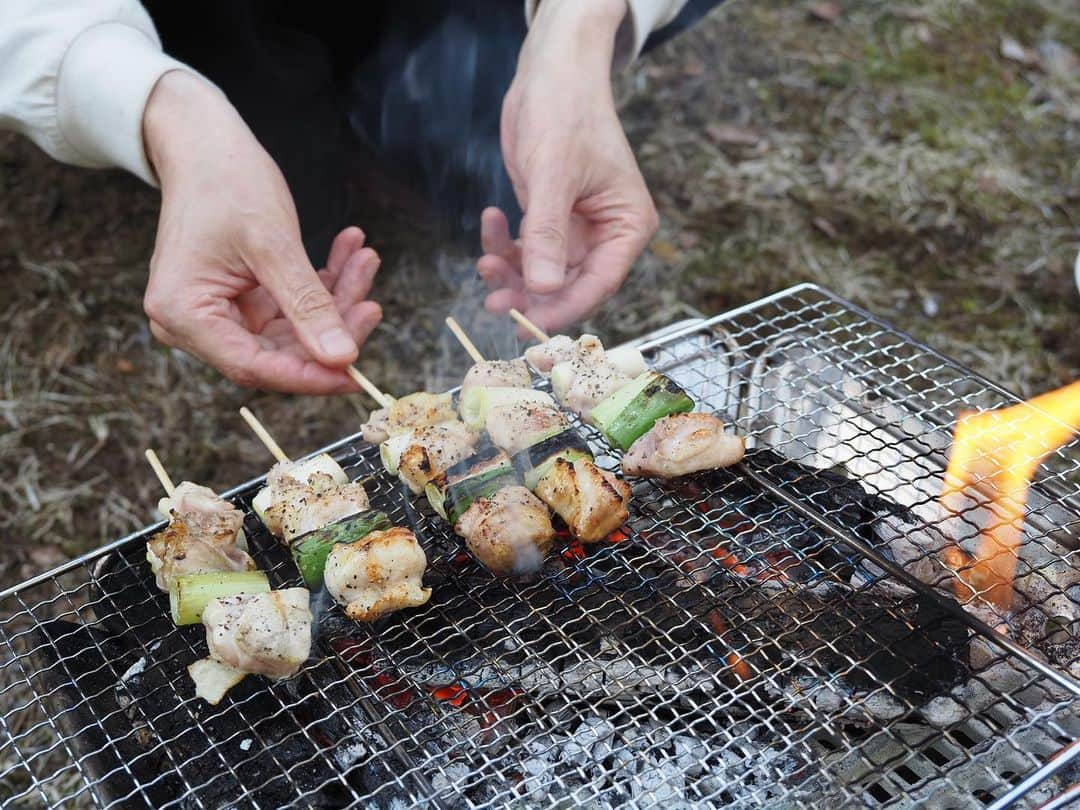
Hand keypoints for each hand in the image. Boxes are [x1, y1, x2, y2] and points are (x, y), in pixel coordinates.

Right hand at [142, 72, 381, 393]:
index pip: (255, 367)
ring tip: (365, 260)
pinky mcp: (238, 298)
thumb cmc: (225, 182)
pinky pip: (289, 306)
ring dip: (334, 300)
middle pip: (277, 352)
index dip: (309, 376)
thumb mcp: (273, 245)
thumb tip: (342, 359)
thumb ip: (308, 306)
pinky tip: (349, 253)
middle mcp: (192, 323)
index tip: (355, 376)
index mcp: (184, 315)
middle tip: (372, 302)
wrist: (203, 142)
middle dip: (330, 328)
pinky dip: (321, 284)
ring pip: (291, 330)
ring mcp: (216, 312)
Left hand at [479, 0, 657, 332]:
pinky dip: (505, 243)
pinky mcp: (550, 218)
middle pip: (568, 285)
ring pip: (542, 272)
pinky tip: (491, 218)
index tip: (528, 323)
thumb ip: (549, 233)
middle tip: (493, 298)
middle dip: (529, 292)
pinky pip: (526, 248)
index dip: (563, 307)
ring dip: (512, 271)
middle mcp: (607, 234)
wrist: (551, 72)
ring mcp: (577, 228)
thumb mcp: (554, 174)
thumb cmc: (566, 112)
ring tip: (484, 259)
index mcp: (627, 226)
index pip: (599, 283)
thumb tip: (544, 288)